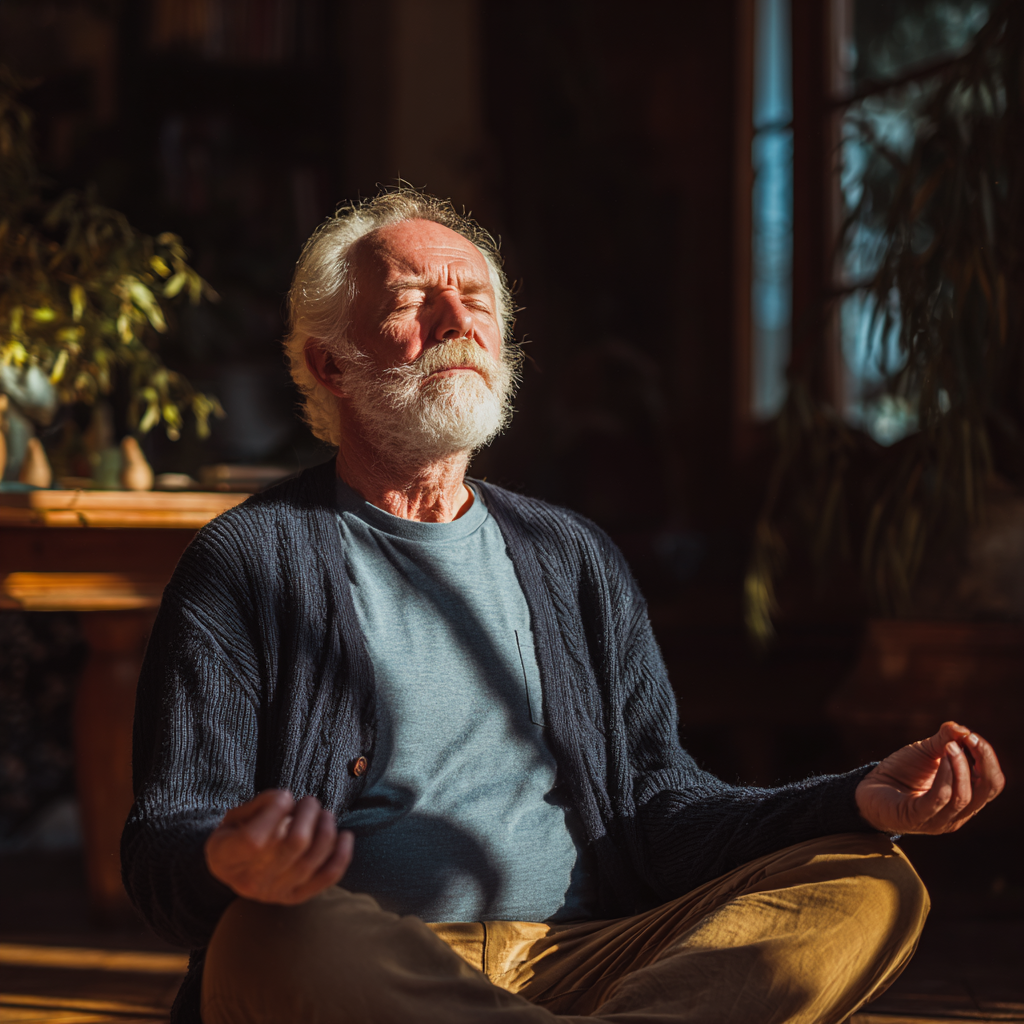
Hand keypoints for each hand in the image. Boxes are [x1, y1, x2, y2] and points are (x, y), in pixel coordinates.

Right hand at [205, 789, 353, 903]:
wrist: (232, 868)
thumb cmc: (236, 833)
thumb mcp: (232, 816)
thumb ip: (258, 805)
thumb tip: (288, 800)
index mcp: (226, 858)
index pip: (254, 839)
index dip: (275, 812)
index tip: (284, 796)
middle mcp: (250, 881)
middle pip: (294, 844)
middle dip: (309, 813)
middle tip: (309, 801)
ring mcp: (274, 893)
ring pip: (313, 859)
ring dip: (326, 828)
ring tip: (323, 814)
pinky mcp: (294, 897)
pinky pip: (326, 878)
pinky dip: (342, 855)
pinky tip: (345, 836)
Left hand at [856, 721, 1003, 834]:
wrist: (868, 788)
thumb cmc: (901, 772)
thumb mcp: (925, 751)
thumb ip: (945, 739)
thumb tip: (962, 728)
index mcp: (966, 798)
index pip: (992, 783)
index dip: (989, 759)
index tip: (973, 736)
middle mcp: (958, 813)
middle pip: (987, 790)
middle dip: (983, 761)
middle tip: (970, 739)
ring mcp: (939, 819)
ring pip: (963, 796)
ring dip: (960, 766)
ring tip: (949, 745)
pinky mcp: (917, 817)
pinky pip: (939, 799)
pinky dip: (945, 777)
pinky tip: (943, 758)